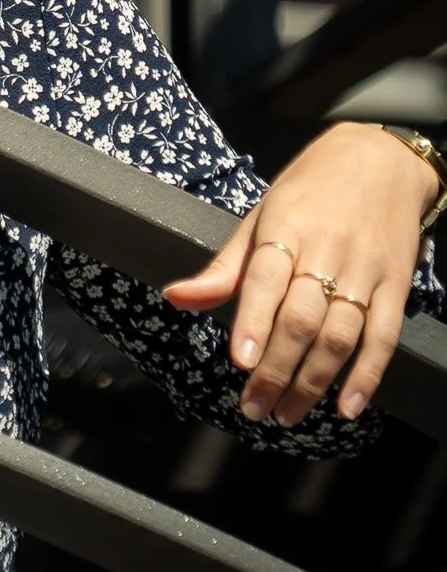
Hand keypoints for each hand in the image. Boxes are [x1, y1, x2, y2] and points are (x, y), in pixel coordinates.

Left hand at [162, 120, 436, 425]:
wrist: (381, 159)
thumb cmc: (309, 189)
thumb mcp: (260, 216)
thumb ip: (224, 266)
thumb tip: (175, 297)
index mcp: (285, 227)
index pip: (265, 278)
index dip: (253, 321)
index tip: (240, 360)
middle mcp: (326, 250)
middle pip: (301, 319)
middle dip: (275, 370)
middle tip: (253, 406)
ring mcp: (364, 270)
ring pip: (340, 336)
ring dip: (312, 383)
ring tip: (287, 413)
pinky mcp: (396, 285)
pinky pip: (383, 337)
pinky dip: (366, 376)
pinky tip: (345, 406)